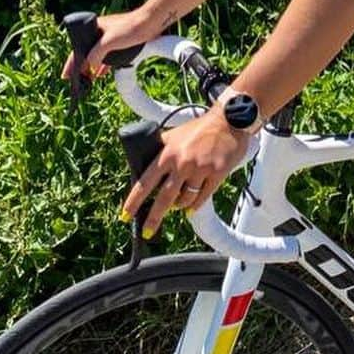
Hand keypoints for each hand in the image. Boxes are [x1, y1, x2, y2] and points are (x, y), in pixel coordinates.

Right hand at [61, 7, 160, 84]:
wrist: (151, 22)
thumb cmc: (130, 27)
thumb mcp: (109, 42)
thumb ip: (96, 54)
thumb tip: (89, 67)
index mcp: (93, 27)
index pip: (77, 47)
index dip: (71, 63)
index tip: (66, 76)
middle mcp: (99, 31)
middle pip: (86, 51)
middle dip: (80, 66)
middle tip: (75, 81)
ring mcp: (109, 37)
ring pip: (96, 55)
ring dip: (91, 67)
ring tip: (87, 80)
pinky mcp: (119, 42)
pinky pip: (106, 56)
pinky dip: (102, 65)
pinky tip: (100, 74)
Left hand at [121, 110, 248, 235]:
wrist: (228, 122)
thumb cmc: (200, 129)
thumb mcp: (174, 135)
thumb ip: (159, 148)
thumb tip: (142, 161)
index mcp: (167, 154)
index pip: (145, 182)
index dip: (133, 201)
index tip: (125, 215)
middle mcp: (182, 163)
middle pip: (164, 198)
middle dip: (153, 218)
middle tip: (146, 231)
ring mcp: (200, 169)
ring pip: (184, 200)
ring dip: (179, 206)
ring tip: (178, 205)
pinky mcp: (216, 174)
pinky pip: (202, 198)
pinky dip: (195, 206)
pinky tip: (191, 208)